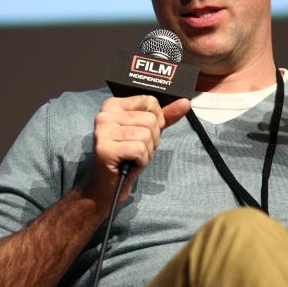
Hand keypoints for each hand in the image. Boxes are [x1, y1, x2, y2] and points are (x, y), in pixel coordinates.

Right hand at [86, 95, 189, 209]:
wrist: (109, 185)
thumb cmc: (129, 156)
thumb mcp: (149, 132)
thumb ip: (166, 116)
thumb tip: (185, 102)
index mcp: (113, 105)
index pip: (150, 101)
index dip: (156, 120)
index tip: (143, 133)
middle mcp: (104, 115)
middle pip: (150, 119)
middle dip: (152, 139)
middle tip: (137, 150)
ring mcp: (102, 132)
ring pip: (146, 135)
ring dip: (147, 151)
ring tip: (133, 157)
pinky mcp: (104, 149)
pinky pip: (139, 149)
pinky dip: (141, 160)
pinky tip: (130, 164)